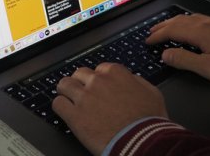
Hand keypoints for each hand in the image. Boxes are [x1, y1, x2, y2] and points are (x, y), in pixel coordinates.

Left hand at [52, 63, 167, 155]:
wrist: (142, 142)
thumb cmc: (149, 121)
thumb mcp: (151, 92)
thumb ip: (136, 81)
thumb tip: (129, 78)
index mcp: (115, 73)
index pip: (99, 69)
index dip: (99, 79)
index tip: (99, 86)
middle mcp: (97, 81)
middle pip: (79, 74)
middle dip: (81, 82)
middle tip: (83, 92)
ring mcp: (84, 97)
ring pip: (64, 85)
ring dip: (66, 91)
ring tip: (68, 98)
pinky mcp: (74, 115)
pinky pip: (58, 104)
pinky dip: (60, 107)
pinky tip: (65, 111)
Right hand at [146, 13, 209, 88]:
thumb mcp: (208, 69)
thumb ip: (184, 60)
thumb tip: (165, 54)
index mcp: (201, 33)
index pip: (172, 31)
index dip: (158, 35)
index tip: (148, 40)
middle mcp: (207, 24)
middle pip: (178, 21)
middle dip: (162, 26)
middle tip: (151, 31)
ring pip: (189, 18)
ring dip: (173, 22)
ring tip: (165, 26)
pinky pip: (199, 19)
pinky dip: (186, 21)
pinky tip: (190, 25)